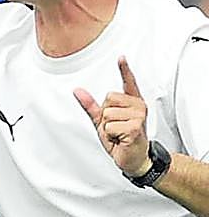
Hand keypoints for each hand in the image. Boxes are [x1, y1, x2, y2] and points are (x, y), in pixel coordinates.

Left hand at [74, 56, 150, 176]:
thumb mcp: (102, 121)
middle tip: (115, 127)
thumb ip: (91, 106)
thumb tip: (77, 91)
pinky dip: (110, 135)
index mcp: (132, 103)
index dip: (124, 70)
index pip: (128, 83)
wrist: (132, 158)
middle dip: (104, 115)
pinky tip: (121, 139)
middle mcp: (138, 106)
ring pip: (107, 113)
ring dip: (107, 127)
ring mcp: (138, 116)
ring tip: (118, 134)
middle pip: (108, 98)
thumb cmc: (121, 139)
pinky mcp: (135, 127)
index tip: (121, 57)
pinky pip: (109, 126)